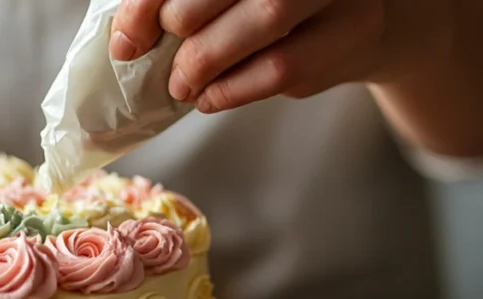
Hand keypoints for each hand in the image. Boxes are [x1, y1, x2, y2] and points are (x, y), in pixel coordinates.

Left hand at [110, 0, 453, 112]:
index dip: (150, 1)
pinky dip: (232, 90)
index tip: (126, 40)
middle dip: (181, 24)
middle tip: (161, 60)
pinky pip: (284, 67)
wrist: (365, 18)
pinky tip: (210, 98)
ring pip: (266, 18)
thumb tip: (125, 37)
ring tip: (182, 85)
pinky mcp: (355, 31)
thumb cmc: (271, 6)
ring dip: (206, 61)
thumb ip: (182, 1)